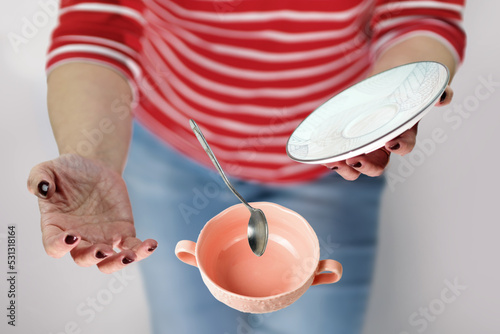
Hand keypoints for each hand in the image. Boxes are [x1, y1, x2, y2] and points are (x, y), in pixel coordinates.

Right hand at [27, 154, 157, 273]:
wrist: (95, 167)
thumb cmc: (68, 170)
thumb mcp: (48, 168)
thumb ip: (38, 178)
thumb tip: (40, 188)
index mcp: (56, 227)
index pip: (53, 246)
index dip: (60, 246)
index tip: (72, 235)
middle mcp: (79, 239)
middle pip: (84, 259)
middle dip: (93, 257)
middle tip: (103, 249)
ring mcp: (102, 238)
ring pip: (109, 261)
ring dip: (119, 262)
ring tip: (130, 255)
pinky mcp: (122, 232)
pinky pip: (132, 246)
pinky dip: (142, 249)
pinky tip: (151, 244)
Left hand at [324, 86, 452, 179]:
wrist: (391, 77)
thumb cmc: (407, 83)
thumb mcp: (421, 84)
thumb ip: (437, 91)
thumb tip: (445, 98)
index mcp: (402, 132)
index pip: (404, 146)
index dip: (400, 147)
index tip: (392, 142)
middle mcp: (384, 143)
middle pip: (378, 165)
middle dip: (367, 166)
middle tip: (355, 158)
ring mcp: (366, 143)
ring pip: (358, 164)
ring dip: (347, 168)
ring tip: (337, 162)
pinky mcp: (350, 138)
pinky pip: (341, 154)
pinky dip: (333, 158)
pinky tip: (325, 156)